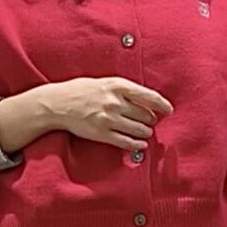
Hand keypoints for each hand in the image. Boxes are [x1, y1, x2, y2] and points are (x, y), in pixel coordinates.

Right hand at [48, 76, 172, 149]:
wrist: (57, 103)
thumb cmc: (81, 90)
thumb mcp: (105, 82)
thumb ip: (124, 90)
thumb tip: (146, 101)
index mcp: (117, 86)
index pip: (149, 96)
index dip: (162, 105)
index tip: (169, 110)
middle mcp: (115, 102)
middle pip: (146, 115)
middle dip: (151, 120)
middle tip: (151, 121)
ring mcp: (108, 119)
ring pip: (138, 129)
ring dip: (145, 132)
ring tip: (145, 132)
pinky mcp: (102, 133)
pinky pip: (126, 142)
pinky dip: (136, 145)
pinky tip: (140, 145)